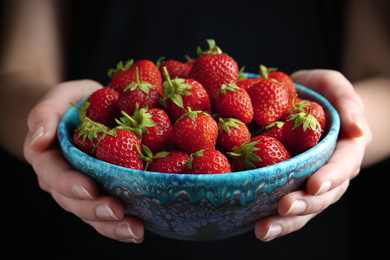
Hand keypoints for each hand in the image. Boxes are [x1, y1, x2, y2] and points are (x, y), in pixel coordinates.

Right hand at [23, 80, 143, 242]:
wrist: (85, 113)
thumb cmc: (72, 103)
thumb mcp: (59, 97)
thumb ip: (44, 113)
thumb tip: (38, 140)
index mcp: (47, 157)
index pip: (54, 174)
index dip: (70, 184)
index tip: (90, 189)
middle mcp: (62, 179)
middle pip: (73, 202)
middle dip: (95, 210)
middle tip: (117, 212)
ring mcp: (81, 189)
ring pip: (91, 214)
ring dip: (112, 226)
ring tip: (135, 231)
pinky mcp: (101, 192)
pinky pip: (107, 213)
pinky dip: (121, 224)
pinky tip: (139, 229)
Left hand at [255, 70, 371, 240]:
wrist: (306, 104)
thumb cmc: (320, 92)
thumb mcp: (333, 85)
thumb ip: (347, 100)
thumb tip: (359, 128)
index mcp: (346, 147)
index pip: (343, 165)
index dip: (331, 176)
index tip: (314, 185)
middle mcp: (331, 171)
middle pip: (324, 195)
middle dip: (305, 205)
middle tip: (283, 209)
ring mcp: (311, 181)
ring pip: (305, 208)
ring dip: (285, 221)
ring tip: (263, 230)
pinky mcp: (291, 184)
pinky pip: (284, 203)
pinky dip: (271, 217)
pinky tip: (255, 225)